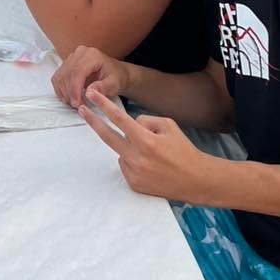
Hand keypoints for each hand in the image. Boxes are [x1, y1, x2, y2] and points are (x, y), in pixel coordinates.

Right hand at [51, 45, 132, 108]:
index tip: (77, 103)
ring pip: (60, 76)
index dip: (75, 89)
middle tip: (76, 106)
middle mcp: (79, 53)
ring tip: (74, 103)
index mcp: (92, 55)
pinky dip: (60, 89)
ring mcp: (72, 57)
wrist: (117, 73)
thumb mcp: (114, 84)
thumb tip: (88, 92)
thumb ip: (102, 87)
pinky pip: (58, 77)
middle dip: (69, 93)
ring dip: (64, 92)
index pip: (78, 71)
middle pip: (67, 74)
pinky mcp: (67, 64)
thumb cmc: (116, 78)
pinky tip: (69, 98)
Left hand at [82, 89, 217, 202]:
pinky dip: (132, 161)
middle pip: (107, 135)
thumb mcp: (168, 125)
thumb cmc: (183, 150)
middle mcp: (137, 157)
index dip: (103, 105)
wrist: (196, 180)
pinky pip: (125, 165)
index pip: (119, 118)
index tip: (92, 95)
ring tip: (151, 154)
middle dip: (93, 121)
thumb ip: (145, 120)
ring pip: (120, 151)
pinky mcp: (134, 184)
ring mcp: (134, 173)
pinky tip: (149, 165)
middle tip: (83, 109)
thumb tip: (128, 124)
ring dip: (128, 147)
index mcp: (146, 140)